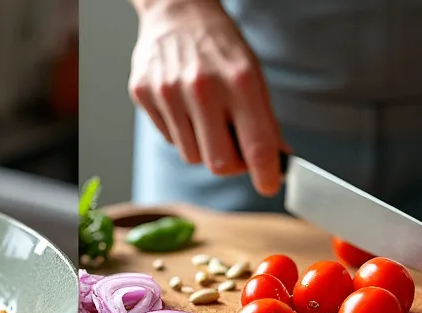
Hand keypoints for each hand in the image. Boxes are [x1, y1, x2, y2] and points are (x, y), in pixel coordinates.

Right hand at [129, 0, 283, 194]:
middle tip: (235, 148)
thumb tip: (276, 158)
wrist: (176, 9)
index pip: (256, 144)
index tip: (269, 185)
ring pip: (192, 156)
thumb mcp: (251, 74)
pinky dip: (180, 132)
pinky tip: (183, 106)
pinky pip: (169, 140)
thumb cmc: (217, 44)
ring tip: (204, 116)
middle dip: (231, 163)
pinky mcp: (144, 94)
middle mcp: (202, 87)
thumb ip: (263, 119)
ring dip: (202, 146)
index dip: (265, 173)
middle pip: (219, 163)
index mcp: (238, 80)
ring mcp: (169, 91)